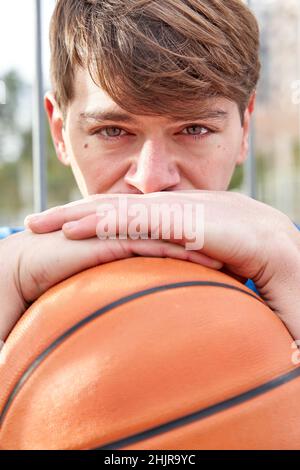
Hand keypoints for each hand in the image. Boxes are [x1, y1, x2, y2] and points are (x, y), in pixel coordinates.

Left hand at [25, 191, 299, 338]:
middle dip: (82, 212)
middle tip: (37, 222)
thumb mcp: (224, 278)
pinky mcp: (224, 227)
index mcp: (211, 219)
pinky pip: (161, 224)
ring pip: (141, 209)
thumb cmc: (276, 298)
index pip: (148, 213)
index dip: (104, 218)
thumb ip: (192, 269)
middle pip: (136, 204)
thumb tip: (162, 281)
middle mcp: (213, 208)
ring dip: (88, 216)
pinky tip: (79, 232)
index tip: (65, 229)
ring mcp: (220, 213)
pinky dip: (118, 226)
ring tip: (45, 223)